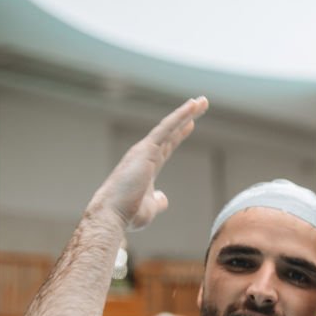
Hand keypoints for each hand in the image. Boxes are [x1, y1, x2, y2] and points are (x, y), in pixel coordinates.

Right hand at [89, 97, 208, 230]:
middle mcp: (144, 155)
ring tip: (201, 101)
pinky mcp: (146, 149)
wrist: (113, 215)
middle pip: (170, 132)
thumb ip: (158, 202)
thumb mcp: (150, 209)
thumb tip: (164, 198)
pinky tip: (193, 107)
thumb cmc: (128, 214)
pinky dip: (180, 116)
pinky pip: (166, 128)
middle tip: (200, 104)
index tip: (190, 124)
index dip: (178, 135)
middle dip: (186, 118)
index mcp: (146, 167)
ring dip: (186, 112)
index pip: (166, 147)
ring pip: (169, 126)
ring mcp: (145, 150)